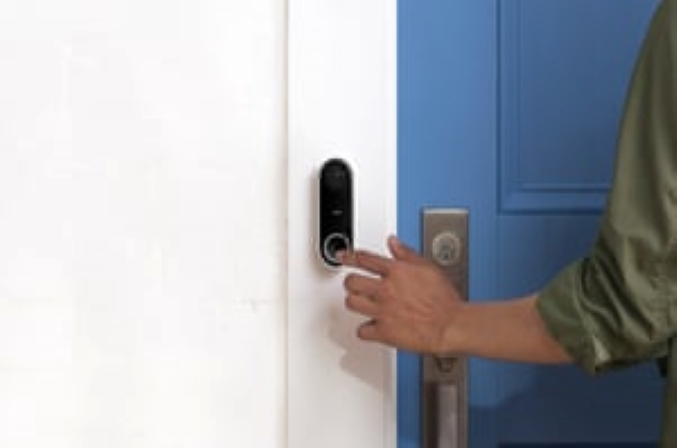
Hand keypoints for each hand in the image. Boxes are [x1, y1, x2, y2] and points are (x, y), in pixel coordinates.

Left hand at [340, 235, 464, 353]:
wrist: (451, 325)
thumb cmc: (444, 299)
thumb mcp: (428, 267)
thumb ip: (406, 253)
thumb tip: (393, 242)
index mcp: (396, 271)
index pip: (364, 259)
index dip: (349, 256)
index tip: (342, 256)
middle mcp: (386, 290)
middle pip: (351, 281)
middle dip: (351, 282)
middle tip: (355, 284)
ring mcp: (383, 311)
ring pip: (352, 303)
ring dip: (355, 302)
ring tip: (361, 302)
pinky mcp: (384, 332)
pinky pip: (362, 330)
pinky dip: (365, 329)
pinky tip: (371, 325)